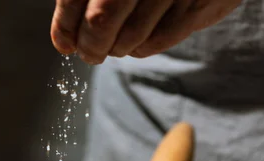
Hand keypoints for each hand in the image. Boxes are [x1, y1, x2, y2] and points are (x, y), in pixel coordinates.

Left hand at [50, 0, 241, 63]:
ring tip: (114, 45)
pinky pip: (158, 40)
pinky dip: (141, 48)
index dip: (65, 24)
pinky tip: (137, 42)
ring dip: (116, 48)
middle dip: (90, 46)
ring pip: (129, 36)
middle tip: (89, 53)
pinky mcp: (199, 4)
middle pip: (100, 21)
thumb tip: (65, 38)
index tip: (64, 43)